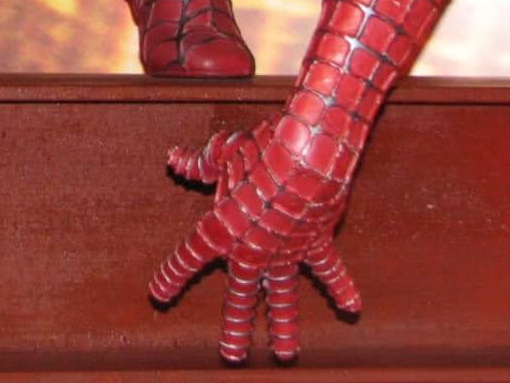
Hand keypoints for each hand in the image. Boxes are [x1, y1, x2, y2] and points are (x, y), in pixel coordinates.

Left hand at [151, 122, 360, 362]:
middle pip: (240, 298)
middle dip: (236, 328)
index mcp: (221, 231)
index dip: (171, 275)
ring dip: (283, 327)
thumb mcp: (222, 155)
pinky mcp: (315, 245)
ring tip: (284, 356)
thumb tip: (175, 158)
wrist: (306, 158)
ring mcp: (285, 253)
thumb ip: (199, 164)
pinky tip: (351, 307)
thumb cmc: (258, 153)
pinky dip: (341, 286)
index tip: (157, 294)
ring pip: (282, 299)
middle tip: (231, 356)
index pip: (189, 258)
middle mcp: (251, 251)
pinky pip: (328, 271)